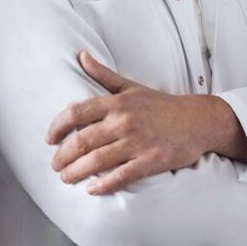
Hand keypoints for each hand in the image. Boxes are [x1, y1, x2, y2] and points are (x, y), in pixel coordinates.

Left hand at [46, 51, 245, 194]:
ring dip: (77, 171)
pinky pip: (123, 175)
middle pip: (83, 139)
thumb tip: (80, 55)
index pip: (77, 112)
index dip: (58, 126)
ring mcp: (137, 142)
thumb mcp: (129, 86)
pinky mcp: (151, 161)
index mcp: (115, 102)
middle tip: (54, 165)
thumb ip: (102, 74)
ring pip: (98, 159)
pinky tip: (92, 190)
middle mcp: (123, 121)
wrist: (197, 120)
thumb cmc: (159, 104)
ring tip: (65, 178)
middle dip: (64, 155)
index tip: (49, 138)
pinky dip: (105, 184)